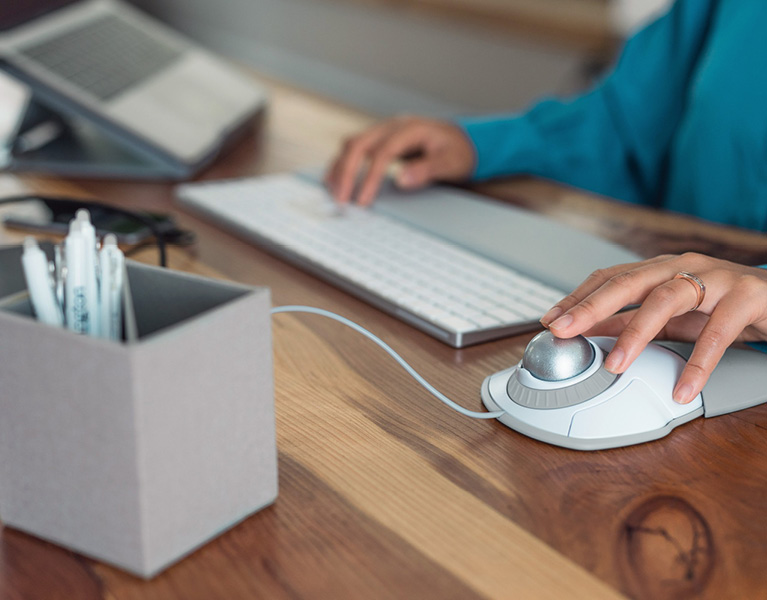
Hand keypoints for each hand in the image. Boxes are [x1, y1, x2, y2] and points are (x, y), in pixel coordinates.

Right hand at [324, 116, 474, 204]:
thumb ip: (426, 170)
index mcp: (410, 129)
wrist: (461, 139)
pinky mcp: (379, 139)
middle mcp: (392, 126)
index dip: (370, 178)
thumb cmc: (456, 151)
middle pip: (359, 145)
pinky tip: (335, 180)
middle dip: (346, 173)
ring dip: (339, 168)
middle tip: (341, 200)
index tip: (363, 201)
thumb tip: (400, 180)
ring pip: (352, 144)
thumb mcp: (450, 162)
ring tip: (333, 192)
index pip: (383, 153)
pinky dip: (342, 164)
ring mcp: (383, 130)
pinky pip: (354, 148)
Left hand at [539, 253, 766, 403]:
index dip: (578, 296)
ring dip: (636, 333)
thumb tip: (590, 330)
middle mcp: (682, 266)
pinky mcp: (747, 297)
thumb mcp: (673, 315)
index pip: (609, 277)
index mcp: (660, 269)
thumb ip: (634, 320)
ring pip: (666, 299)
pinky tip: (682, 388)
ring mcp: (715, 278)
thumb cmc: (724, 304)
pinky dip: (698, 364)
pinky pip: (718, 332)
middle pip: (628, 281)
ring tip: (615, 365)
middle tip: (564, 330)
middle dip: (591, 306)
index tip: (550, 320)